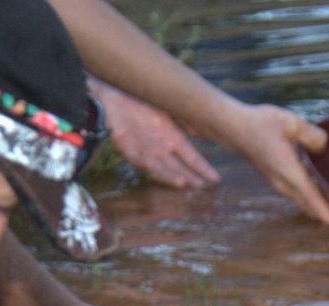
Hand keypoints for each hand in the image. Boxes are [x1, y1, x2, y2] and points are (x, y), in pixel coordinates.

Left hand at [90, 79, 218, 189]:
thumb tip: (202, 133)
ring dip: (170, 175)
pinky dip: (145, 163)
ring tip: (183, 182)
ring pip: (160, 166)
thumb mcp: (169, 109)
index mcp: (173, 137)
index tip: (215, 179)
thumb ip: (185, 121)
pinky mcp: (126, 145)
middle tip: (201, 187)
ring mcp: (144, 148)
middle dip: (190, 177)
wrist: (113, 94)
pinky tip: (154, 167)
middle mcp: (161, 147)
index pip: (192, 157)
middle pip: (178, 166)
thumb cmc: (142, 99)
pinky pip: (137, 157)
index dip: (203, 168)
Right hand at [219, 102, 328, 226]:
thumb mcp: (291, 123)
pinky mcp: (275, 179)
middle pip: (308, 205)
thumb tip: (324, 147)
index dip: (326, 211)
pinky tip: (320, 193)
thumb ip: (312, 135)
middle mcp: (283, 183)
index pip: (312, 197)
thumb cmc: (260, 124)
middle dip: (325, 214)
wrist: (233, 128)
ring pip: (302, 201)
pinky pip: (297, 195)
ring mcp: (278, 183)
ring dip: (317, 207)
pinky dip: (309, 198)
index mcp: (289, 172)